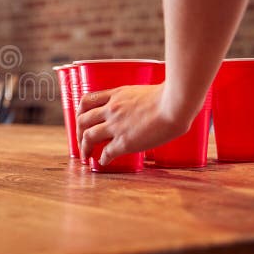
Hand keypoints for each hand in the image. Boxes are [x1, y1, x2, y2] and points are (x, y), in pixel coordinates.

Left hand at [76, 84, 192, 165]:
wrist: (176, 104)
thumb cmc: (170, 96)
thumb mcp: (144, 90)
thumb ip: (134, 99)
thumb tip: (139, 107)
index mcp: (116, 95)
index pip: (87, 101)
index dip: (80, 113)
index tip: (81, 121)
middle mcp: (111, 109)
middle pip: (82, 120)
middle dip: (78, 133)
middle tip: (81, 142)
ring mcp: (116, 125)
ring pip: (88, 136)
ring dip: (84, 148)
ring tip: (85, 156)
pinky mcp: (124, 141)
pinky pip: (106, 152)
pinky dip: (102, 159)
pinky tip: (103, 162)